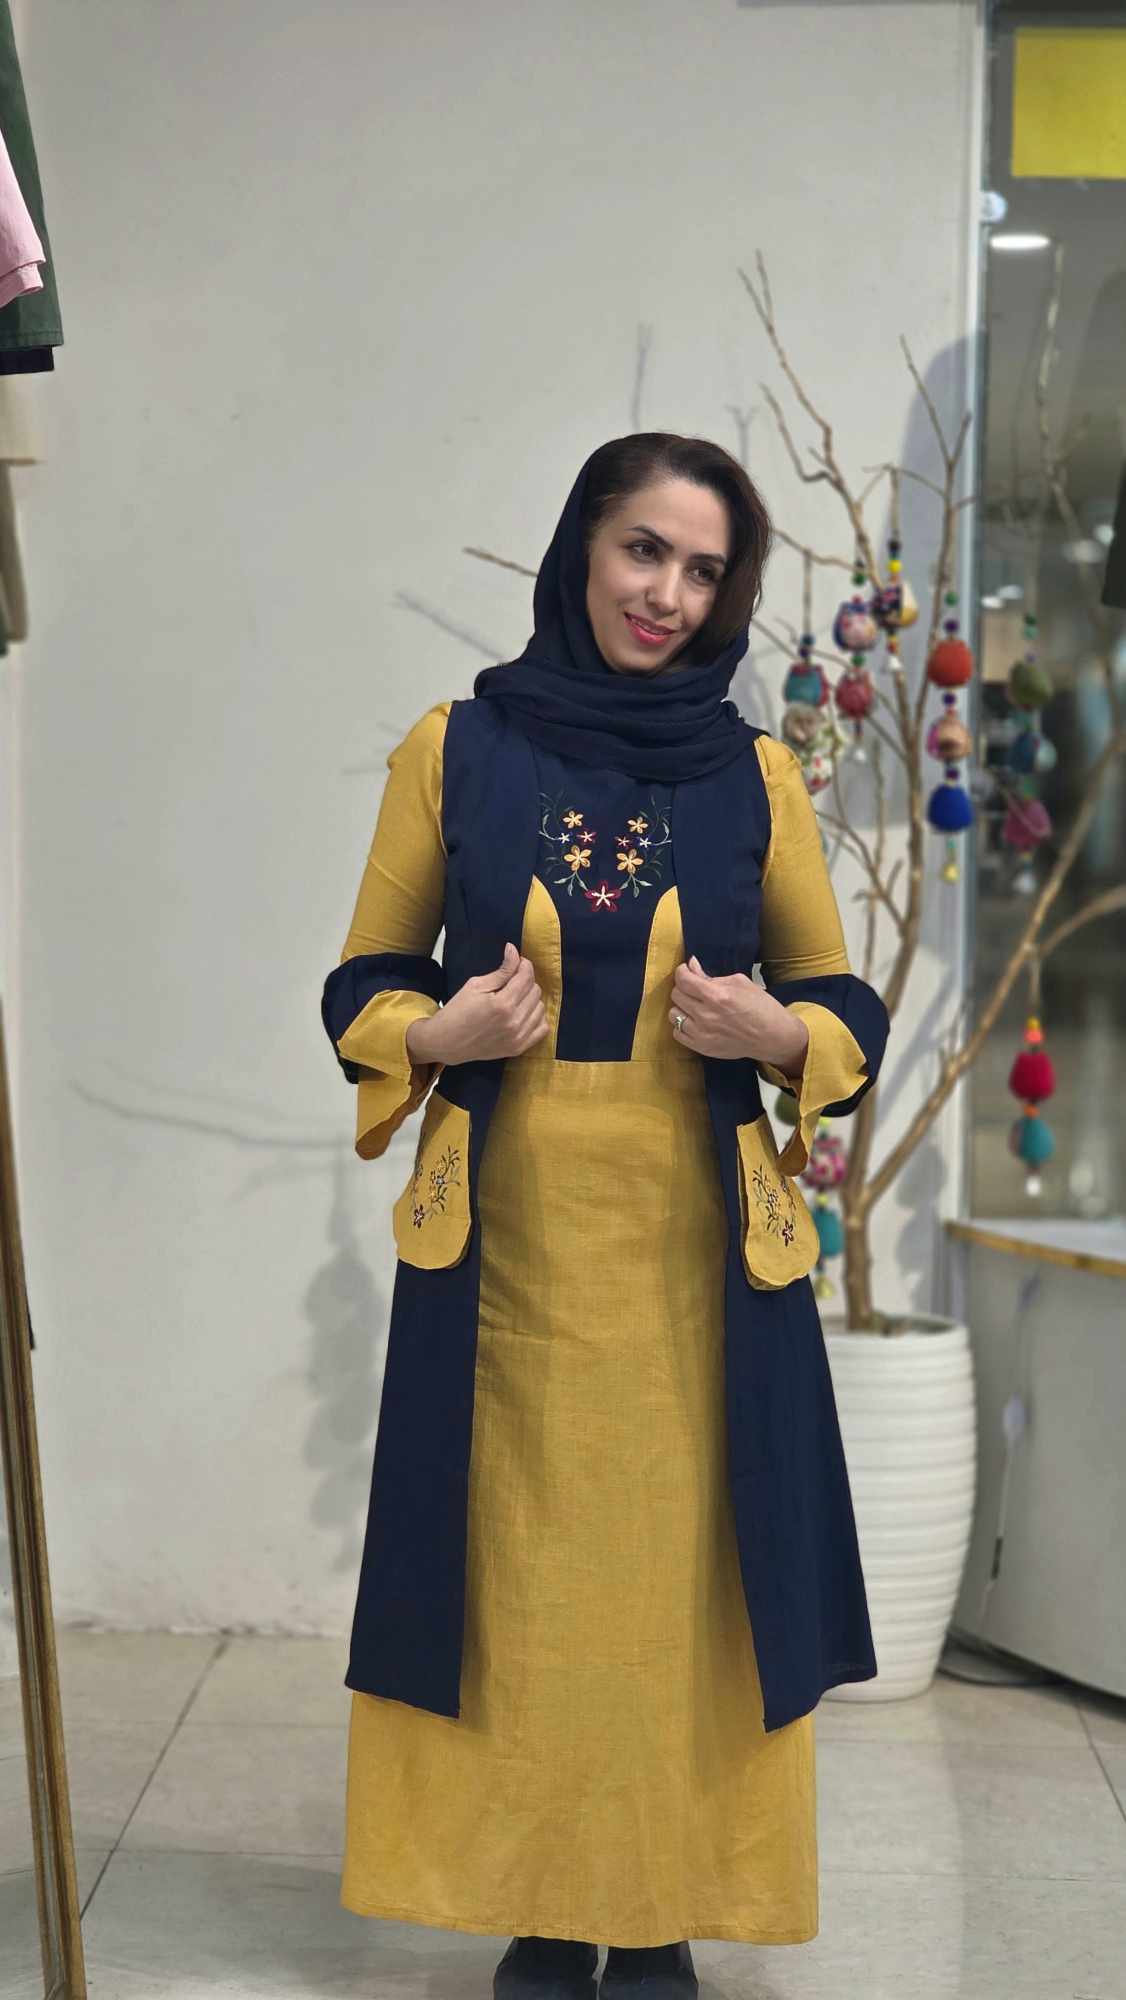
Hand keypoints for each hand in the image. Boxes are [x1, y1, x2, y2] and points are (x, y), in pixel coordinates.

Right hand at [408, 942, 548, 1064]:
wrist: (446, 1043)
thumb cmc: (457, 1012)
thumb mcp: (476, 985)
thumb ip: (501, 970)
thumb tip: (514, 950)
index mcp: (502, 1003)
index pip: (526, 976)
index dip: (524, 965)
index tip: (518, 963)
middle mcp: (514, 1021)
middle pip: (535, 991)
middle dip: (526, 981)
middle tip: (512, 981)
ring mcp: (518, 1037)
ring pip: (541, 1008)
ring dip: (531, 999)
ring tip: (516, 999)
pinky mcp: (518, 1048)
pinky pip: (543, 1029)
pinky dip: (536, 1018)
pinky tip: (524, 1014)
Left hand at [668, 954, 808, 1072]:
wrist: (772, 1037)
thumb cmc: (761, 1007)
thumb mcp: (740, 983)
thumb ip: (711, 976)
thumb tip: (692, 965)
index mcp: (717, 996)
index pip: (683, 979)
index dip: (682, 971)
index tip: (687, 971)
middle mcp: (706, 1015)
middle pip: (676, 995)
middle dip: (683, 987)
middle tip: (695, 988)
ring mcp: (702, 1034)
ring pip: (673, 1014)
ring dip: (682, 1007)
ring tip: (695, 1006)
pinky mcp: (701, 1047)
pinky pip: (677, 1033)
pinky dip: (682, 1025)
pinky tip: (694, 1022)